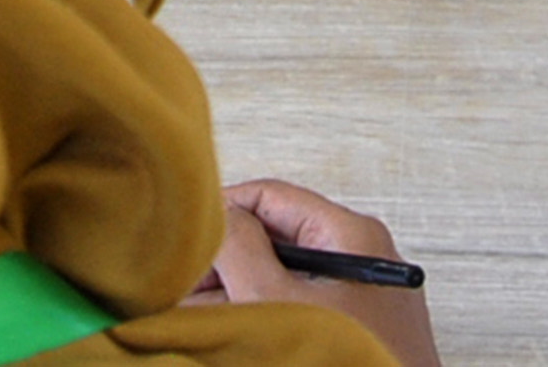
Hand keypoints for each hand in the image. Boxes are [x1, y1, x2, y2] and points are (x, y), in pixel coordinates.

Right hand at [199, 180, 439, 366]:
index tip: (186, 243)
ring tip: (206, 326)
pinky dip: (267, 318)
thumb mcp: (273, 300)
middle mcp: (360, 257)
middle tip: (187, 294)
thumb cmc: (348, 366)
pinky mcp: (357, 328)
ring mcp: (361, 295)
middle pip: (274, 238)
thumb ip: (238, 246)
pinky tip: (239, 341)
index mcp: (351, 234)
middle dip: (227, 266)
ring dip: (241, 297)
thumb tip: (217, 216)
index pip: (269, 196)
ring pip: (283, 277)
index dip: (220, 216)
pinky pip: (301, 307)